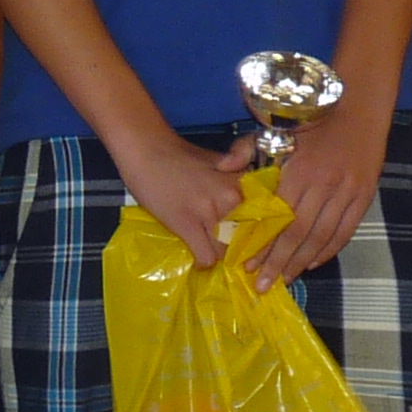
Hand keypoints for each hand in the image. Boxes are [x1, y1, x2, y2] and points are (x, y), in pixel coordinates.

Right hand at [112, 120, 248, 271]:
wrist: (147, 151)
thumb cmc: (182, 156)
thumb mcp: (222, 161)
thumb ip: (241, 176)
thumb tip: (247, 200)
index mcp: (243, 183)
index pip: (264, 219)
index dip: (259, 235)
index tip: (251, 243)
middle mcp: (232, 199)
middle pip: (247, 238)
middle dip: (239, 247)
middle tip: (229, 248)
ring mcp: (210, 213)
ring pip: (227, 251)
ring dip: (220, 255)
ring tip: (212, 252)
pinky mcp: (187, 225)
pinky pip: (206, 257)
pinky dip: (203, 261)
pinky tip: (198, 257)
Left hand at [250, 90, 385, 290]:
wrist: (358, 106)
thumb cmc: (310, 120)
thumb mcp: (274, 129)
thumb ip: (245, 149)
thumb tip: (221, 169)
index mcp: (298, 170)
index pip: (277, 217)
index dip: (262, 243)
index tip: (247, 264)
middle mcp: (324, 184)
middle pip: (298, 233)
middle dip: (279, 262)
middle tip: (262, 285)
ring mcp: (348, 191)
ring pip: (323, 236)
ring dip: (302, 262)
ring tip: (285, 280)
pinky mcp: (365, 195)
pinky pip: (346, 230)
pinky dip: (330, 250)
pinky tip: (312, 263)